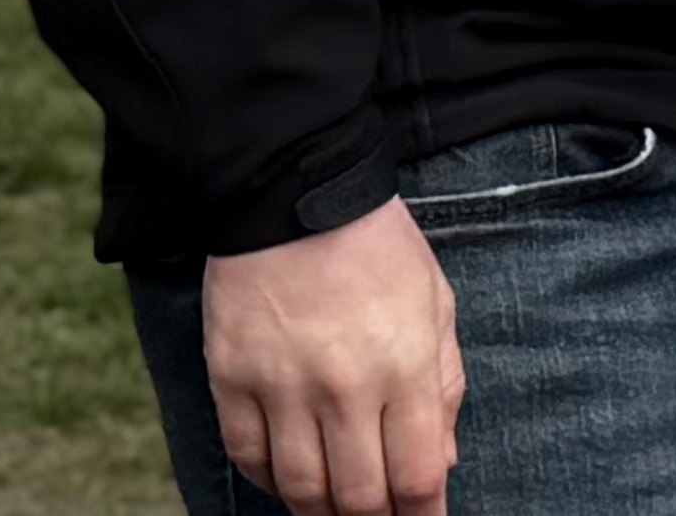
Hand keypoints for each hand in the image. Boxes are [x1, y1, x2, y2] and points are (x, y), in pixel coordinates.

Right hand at [200, 197, 463, 515]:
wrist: (294, 191)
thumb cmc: (377, 245)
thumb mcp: (434, 300)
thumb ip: (443, 383)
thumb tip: (442, 461)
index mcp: (404, 363)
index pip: (418, 474)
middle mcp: (344, 386)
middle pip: (358, 498)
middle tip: (380, 515)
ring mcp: (283, 388)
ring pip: (300, 491)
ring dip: (320, 511)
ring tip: (335, 507)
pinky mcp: (233, 381)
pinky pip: (248, 459)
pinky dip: (269, 481)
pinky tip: (287, 476)